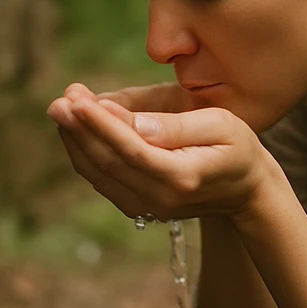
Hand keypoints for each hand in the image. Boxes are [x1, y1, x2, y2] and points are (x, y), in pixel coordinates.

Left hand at [46, 82, 277, 221]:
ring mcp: (147, 207)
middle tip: (60, 99)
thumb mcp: (221, 125)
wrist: (246, 190)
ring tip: (61, 108)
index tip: (77, 99)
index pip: (131, 149)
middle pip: (108, 162)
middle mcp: (160, 198)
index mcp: (182, 176)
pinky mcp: (137, 206)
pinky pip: (102, 180)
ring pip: (98, 173)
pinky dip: (84, 154)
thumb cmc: (238, 148)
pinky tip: (75, 129)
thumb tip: (132, 123)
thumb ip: (175, 126)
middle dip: (80, 129)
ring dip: (75, 140)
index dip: (100, 124)